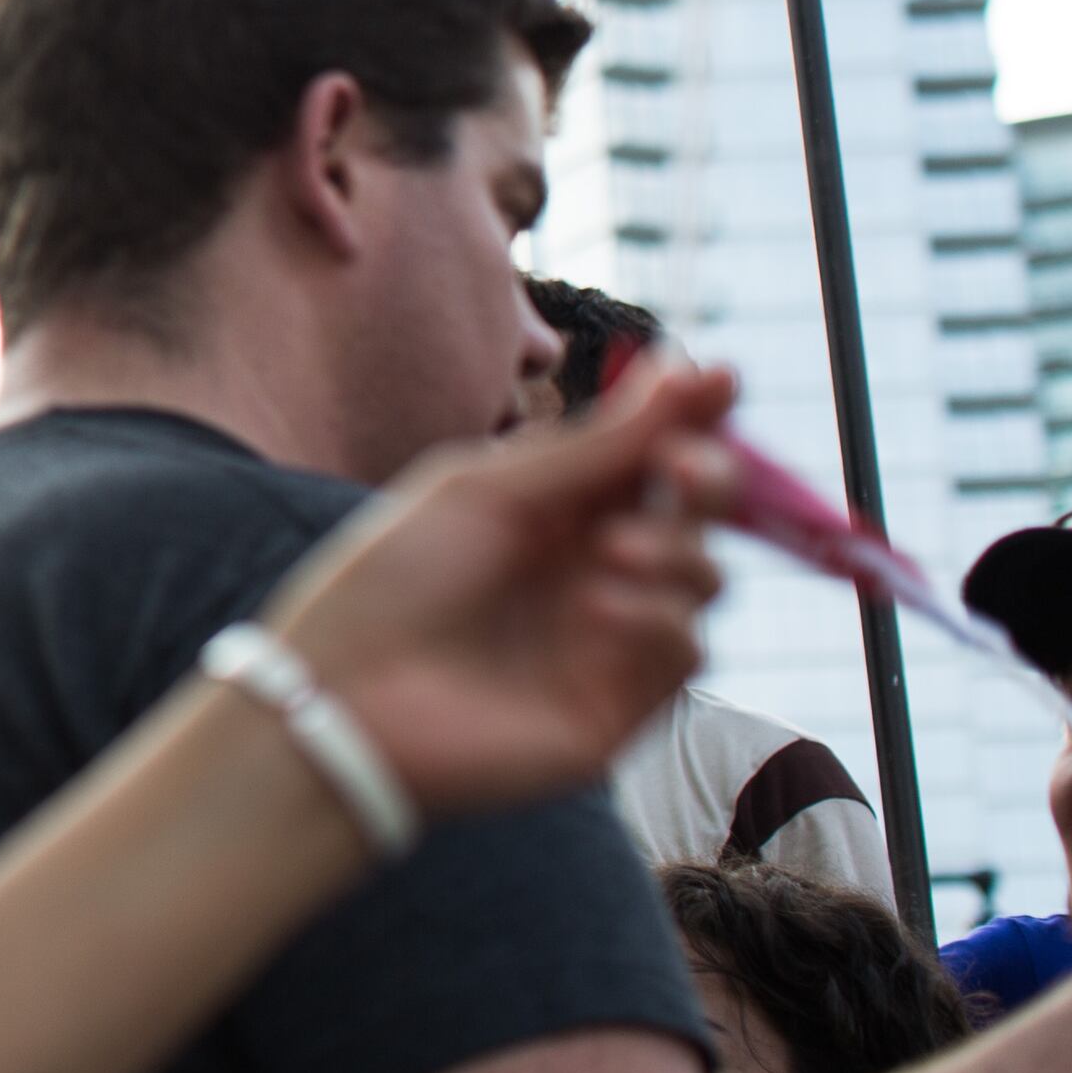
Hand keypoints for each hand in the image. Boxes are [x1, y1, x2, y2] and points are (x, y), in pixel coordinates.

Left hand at [264, 362, 738, 820]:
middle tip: (682, 467)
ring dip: (676, 550)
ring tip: (610, 551)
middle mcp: (590, 566)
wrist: (349, 697)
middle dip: (706, 477)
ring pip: (703, 577)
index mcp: (553, 506)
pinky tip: (593, 610)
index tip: (722, 377)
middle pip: (693, 512)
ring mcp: (610, 636)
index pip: (647, 451)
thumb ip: (595, 445)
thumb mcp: (489, 492)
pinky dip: (656, 617)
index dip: (691, 414)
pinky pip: (686, 648)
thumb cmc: (393, 579)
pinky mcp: (621, 704)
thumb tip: (685, 367)